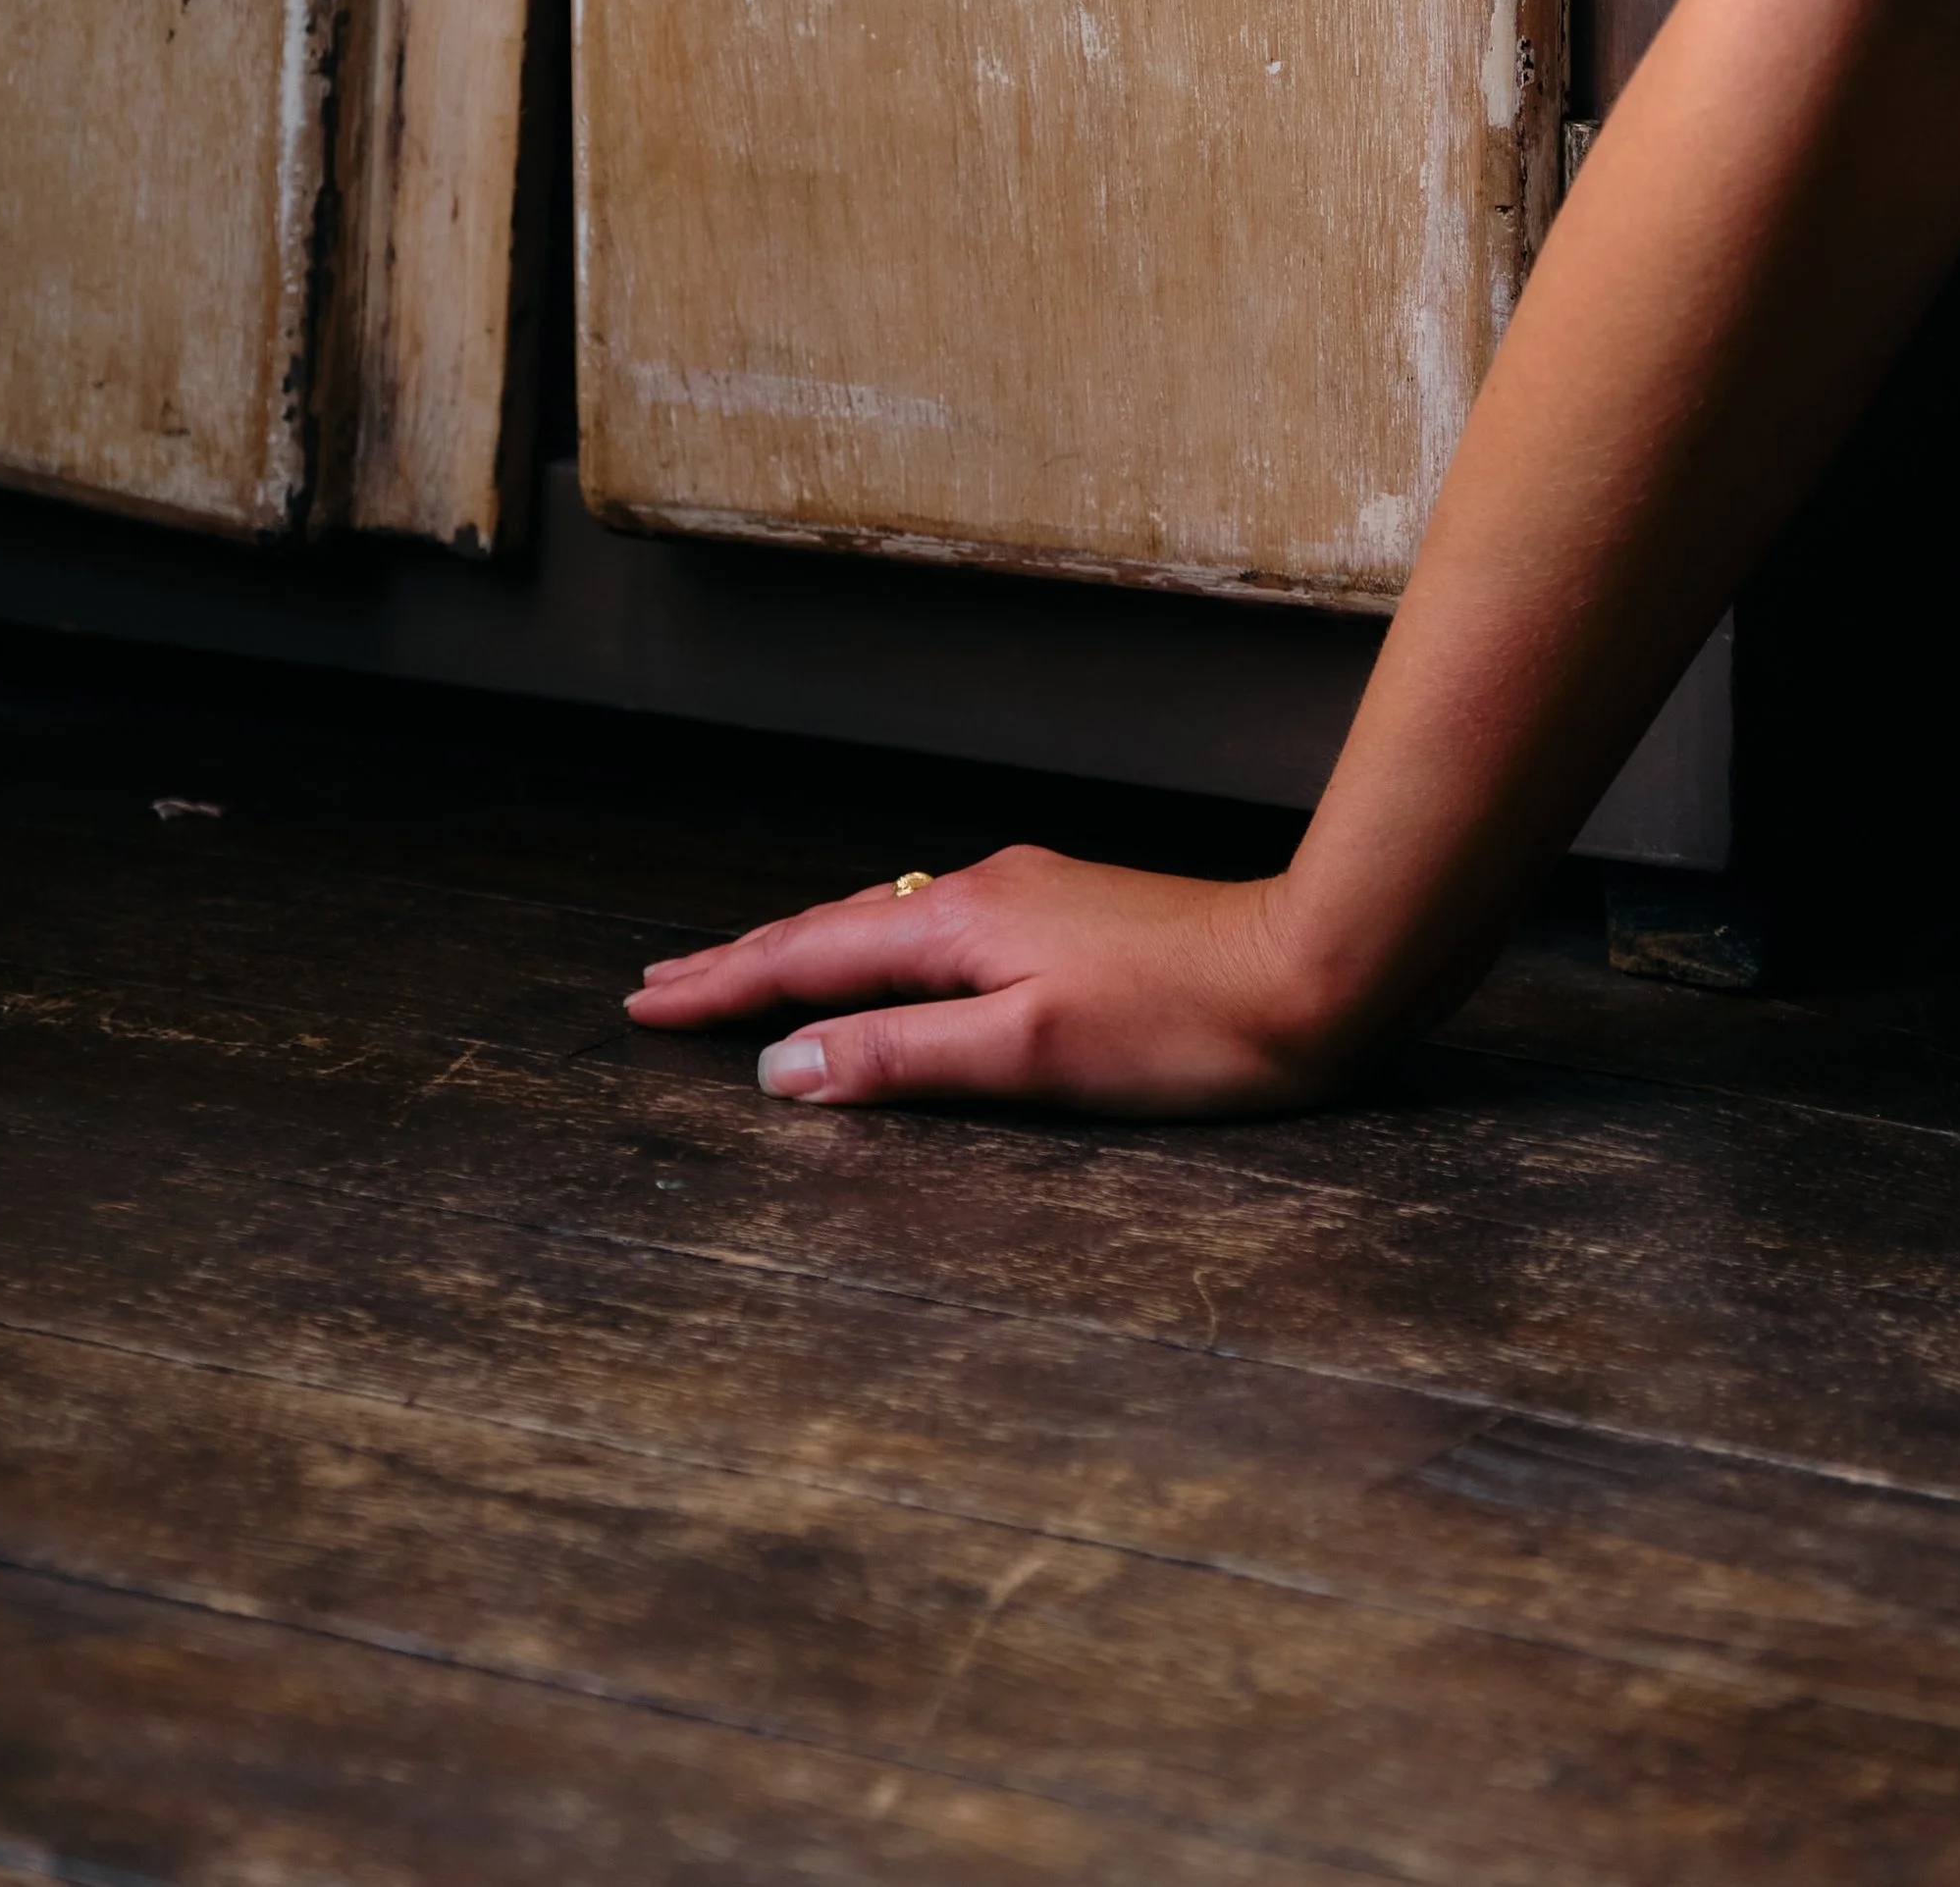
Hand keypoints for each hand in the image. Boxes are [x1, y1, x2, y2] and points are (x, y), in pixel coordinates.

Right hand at [622, 847, 1346, 1117]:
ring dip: (809, 952)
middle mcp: (983, 891)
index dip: (723, 988)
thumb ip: (903, 1058)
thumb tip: (784, 1067)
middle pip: (835, 929)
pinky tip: (886, 966)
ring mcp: (1030, 897)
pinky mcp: (1070, 916)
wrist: (1315, 971)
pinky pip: (936, 928)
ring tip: (749, 975)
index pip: (809, 957)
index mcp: (961, 924)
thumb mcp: (1030, 1058)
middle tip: (664, 984)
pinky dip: (877, 951)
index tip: (644, 1003)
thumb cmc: (1185, 1028)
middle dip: (745, 960)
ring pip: (886, 924)